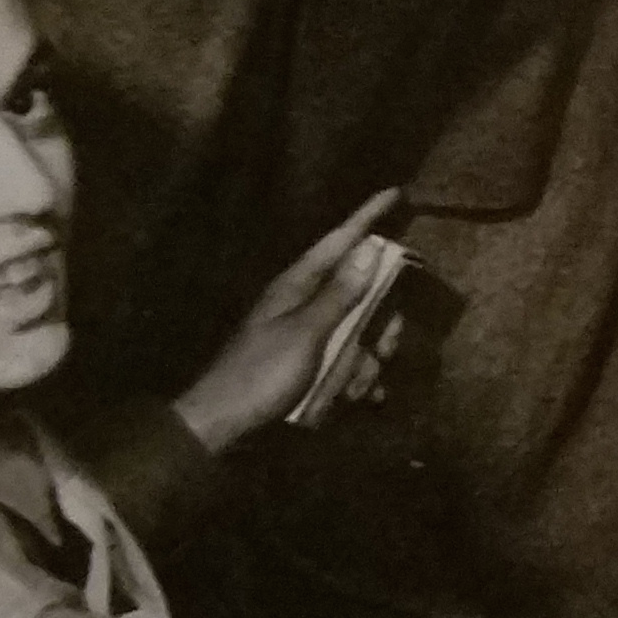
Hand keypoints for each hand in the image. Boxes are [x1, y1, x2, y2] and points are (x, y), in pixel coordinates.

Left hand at [172, 187, 401, 460]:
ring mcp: (308, 336)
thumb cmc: (260, 373)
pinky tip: (358, 398)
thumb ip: (341, 292)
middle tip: (386, 342)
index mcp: (298, 286)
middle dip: (381, 322)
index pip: (339, 241)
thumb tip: (371, 247)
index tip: (394, 192)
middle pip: (362, 294)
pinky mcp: (310, 365)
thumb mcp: (306, 332)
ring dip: (367, 361)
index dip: (367, 217)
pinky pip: (349, 363)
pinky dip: (357, 380)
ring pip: (361, 333)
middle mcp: (305, 305)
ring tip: (356, 386)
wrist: (223, 424)